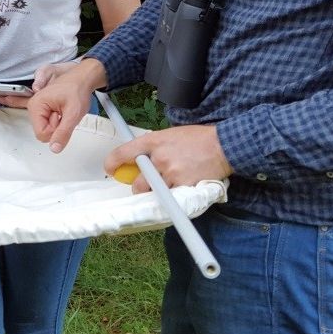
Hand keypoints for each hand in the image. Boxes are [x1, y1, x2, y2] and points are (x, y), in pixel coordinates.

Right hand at [27, 58, 104, 151]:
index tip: (62, 116)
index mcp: (36, 105)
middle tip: (64, 112)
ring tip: (64, 110)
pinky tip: (62, 112)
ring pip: (46, 129)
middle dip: (56, 126)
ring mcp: (38, 108)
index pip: (41, 134)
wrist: (82, 79)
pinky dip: (58, 121)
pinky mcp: (43, 109)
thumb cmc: (77, 89)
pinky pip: (48, 124)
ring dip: (58, 123)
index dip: (56, 130)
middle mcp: (33, 106)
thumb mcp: (73, 114)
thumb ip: (63, 133)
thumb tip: (54, 148)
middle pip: (43, 132)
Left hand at [104, 125, 232, 194]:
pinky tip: (180, 188)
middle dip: (139, 187)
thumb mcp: (170, 134)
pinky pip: (170, 198)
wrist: (222, 146)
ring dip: (156, 193)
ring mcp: (170, 173)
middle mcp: (159, 158)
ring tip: (166, 186)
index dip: (112, 163)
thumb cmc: (197, 139)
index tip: (110, 169)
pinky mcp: (183, 186)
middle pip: (137, 182)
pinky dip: (172, 197)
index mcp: (153, 142)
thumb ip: (154, 146)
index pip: (123, 153)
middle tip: (145, 185)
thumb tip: (141, 158)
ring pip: (153, 193)